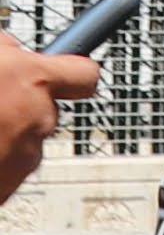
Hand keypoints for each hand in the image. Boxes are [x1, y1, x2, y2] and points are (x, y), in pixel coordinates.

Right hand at [0, 38, 99, 207]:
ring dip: (4, 132)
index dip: (74, 72)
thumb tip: (11, 50)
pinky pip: (7, 166)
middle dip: (22, 103)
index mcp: (33, 81)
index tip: (66, 70)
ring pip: (25, 139)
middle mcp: (38, 120)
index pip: (85, 74)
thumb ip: (3, 49)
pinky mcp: (8, 186)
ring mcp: (24, 157)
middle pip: (47, 108)